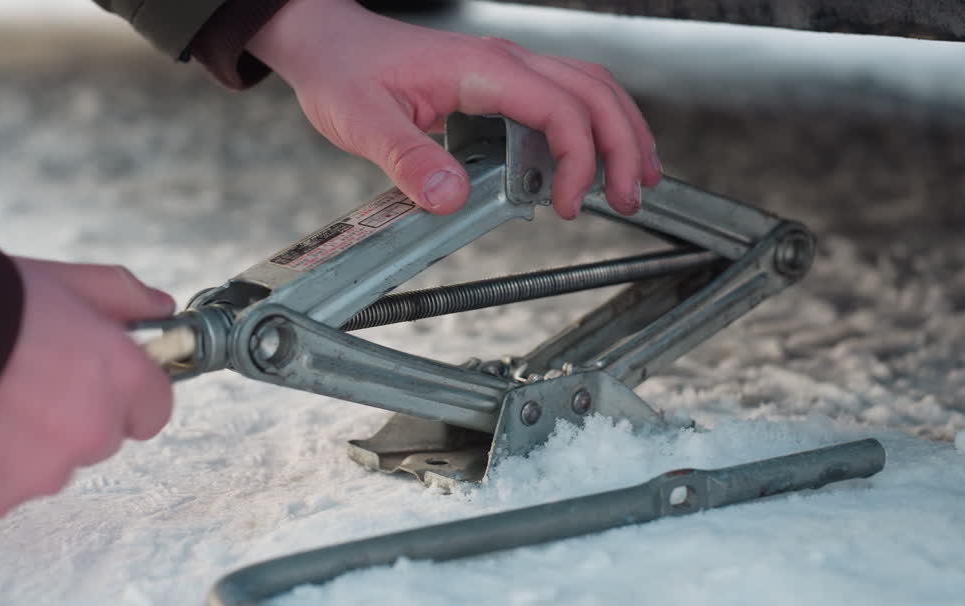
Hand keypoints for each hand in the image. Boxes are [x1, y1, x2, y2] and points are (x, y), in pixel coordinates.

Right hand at [0, 258, 174, 518]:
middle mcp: (93, 433)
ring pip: (46, 468)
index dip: (122, 396)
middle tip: (15, 382)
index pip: (152, 411)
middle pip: (96, 439)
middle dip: (67, 417)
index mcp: (120, 379)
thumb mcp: (61, 281)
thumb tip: (160, 309)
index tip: (90, 383)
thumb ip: (119, 297)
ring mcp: (44, 473)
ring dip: (22, 446)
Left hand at [247, 0, 660, 219]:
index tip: (568, 204)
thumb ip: (409, 161)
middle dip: (623, 147)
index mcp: (482, 70)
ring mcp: (506, 68)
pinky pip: (564, 93)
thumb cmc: (344, 72)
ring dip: (620, 131)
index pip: (559, 109)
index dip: (578, 160)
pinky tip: (595, 156)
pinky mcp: (499, 80)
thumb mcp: (365, 124)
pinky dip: (593, 124)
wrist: (328, 42)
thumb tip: (451, 198)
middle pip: (593, 94)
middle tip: (630, 199)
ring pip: (589, 87)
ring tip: (636, 178)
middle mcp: (504, 62)